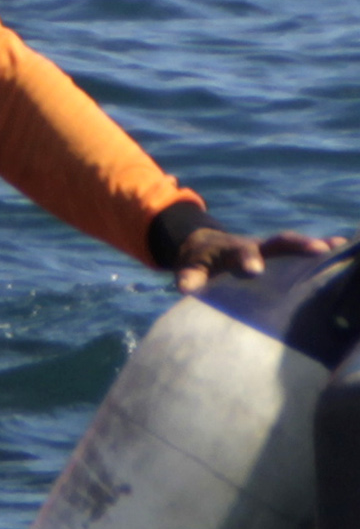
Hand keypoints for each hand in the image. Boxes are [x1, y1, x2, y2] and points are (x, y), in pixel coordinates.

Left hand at [173, 225, 345, 291]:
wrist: (206, 247)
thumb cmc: (198, 262)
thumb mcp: (189, 268)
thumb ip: (189, 277)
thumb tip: (186, 287)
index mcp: (233, 249)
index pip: (241, 251)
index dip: (248, 258)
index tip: (255, 269)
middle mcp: (258, 245)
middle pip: (279, 241)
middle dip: (298, 244)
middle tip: (319, 249)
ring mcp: (272, 250)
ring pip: (296, 244)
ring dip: (317, 245)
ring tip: (339, 248)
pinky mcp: (282, 255)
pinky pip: (304, 252)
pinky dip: (323, 249)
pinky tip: (342, 251)